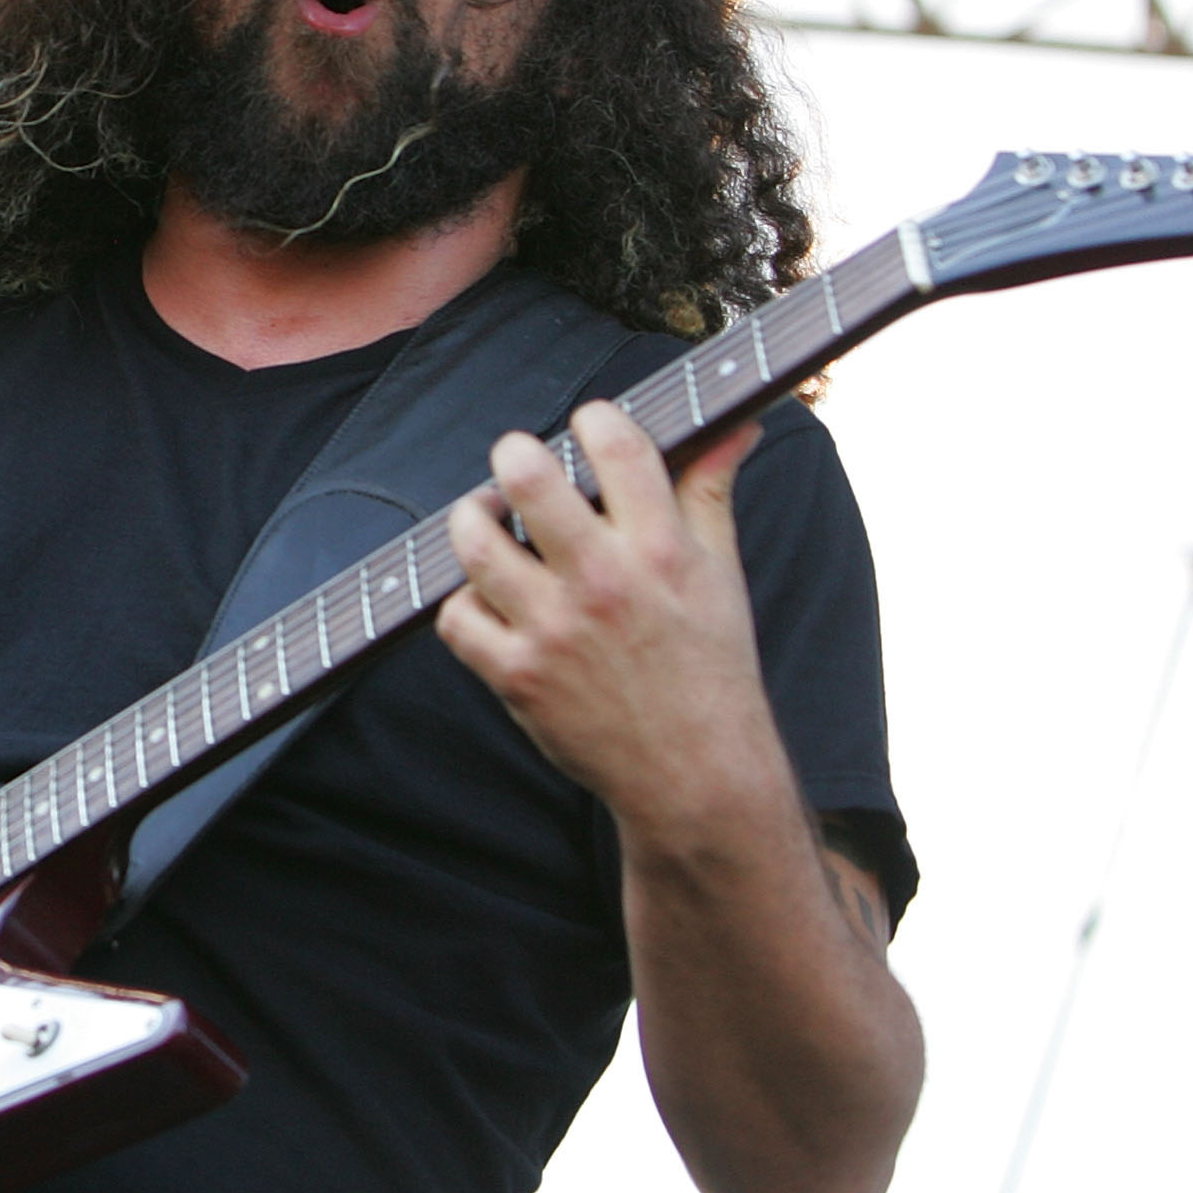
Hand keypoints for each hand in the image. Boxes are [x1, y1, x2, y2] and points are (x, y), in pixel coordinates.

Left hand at [435, 399, 785, 834]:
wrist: (696, 775)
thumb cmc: (710, 668)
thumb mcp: (722, 573)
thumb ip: (712, 490)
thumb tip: (735, 425)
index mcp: (662, 548)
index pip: (616, 443)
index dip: (593, 417)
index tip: (587, 425)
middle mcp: (604, 582)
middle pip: (528, 476)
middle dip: (515, 454)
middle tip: (518, 463)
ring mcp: (553, 630)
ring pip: (475, 541)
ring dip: (473, 518)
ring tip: (488, 518)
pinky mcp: (517, 677)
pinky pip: (457, 616)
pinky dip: (464, 601)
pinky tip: (488, 596)